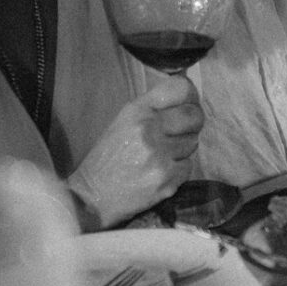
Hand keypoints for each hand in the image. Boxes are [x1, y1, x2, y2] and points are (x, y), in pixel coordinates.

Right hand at [67, 79, 204, 229]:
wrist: (93, 197)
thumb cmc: (108, 158)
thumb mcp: (124, 122)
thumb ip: (153, 108)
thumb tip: (187, 98)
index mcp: (137, 111)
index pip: (181, 89)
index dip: (190, 96)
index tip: (189, 103)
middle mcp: (149, 129)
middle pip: (194, 115)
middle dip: (193, 123)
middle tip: (183, 131)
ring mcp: (159, 155)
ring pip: (192, 142)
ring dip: (183, 148)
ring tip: (161, 155)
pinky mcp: (166, 179)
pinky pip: (188, 166)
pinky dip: (178, 170)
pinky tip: (160, 172)